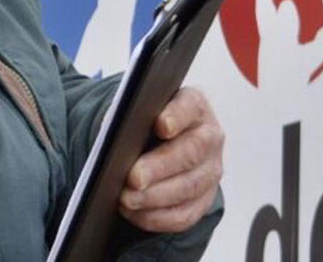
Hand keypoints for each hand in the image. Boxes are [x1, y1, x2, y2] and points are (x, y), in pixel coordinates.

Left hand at [119, 87, 224, 232]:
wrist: (154, 142)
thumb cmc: (142, 122)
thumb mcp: (136, 110)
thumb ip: (128, 114)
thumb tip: (111, 132)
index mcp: (193, 105)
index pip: (189, 106)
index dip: (176, 116)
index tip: (160, 125)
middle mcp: (209, 136)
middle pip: (190, 152)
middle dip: (159, 167)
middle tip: (133, 178)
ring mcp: (210, 170)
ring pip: (189, 187)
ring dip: (155, 197)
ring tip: (126, 199)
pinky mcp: (204, 199)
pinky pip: (185, 213)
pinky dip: (158, 216)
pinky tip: (133, 213)